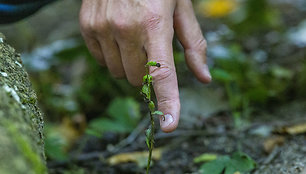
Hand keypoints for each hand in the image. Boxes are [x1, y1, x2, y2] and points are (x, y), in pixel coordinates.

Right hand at [79, 0, 210, 132]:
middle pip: (137, 79)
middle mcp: (126, 28)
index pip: (162, 74)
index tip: (169, 125)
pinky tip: (118, 36)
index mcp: (155, 24)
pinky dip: (112, 56)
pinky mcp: (87, 26)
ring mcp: (103, 27)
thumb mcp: (182, 8)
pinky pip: (100, 60)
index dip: (168, 102)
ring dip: (129, 66)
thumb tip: (204, 78)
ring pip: (117, 73)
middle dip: (147, 73)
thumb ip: (194, 45)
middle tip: (150, 52)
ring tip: (134, 40)